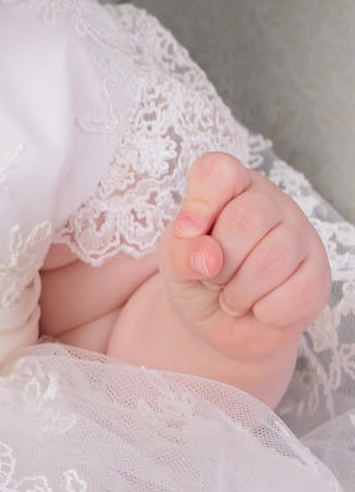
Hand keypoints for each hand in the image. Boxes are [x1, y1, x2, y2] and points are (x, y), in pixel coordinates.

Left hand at [158, 152, 330, 363]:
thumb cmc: (196, 276)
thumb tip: (209, 255)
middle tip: (211, 276)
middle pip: (247, 218)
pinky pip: (297, 293)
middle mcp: (270, 201)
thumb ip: (180, 252)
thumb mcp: (172, 261)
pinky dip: (266, 311)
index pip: (221, 170)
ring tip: (231, 295)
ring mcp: (301, 234)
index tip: (184, 232)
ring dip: (241, 290)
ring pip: (275, 257)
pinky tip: (258, 307)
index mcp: (230, 185)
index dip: (201, 203)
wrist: (220, 321)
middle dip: (220, 259)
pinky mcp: (319, 272)